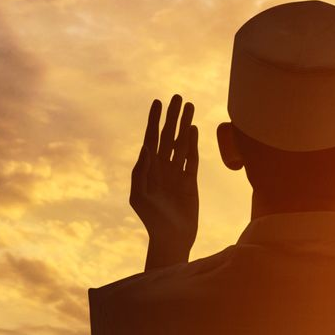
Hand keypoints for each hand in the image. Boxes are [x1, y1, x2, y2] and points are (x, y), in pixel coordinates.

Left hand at [131, 94, 198, 266]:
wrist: (171, 238)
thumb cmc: (151, 219)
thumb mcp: (140, 196)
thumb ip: (141, 171)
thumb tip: (146, 145)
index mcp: (148, 168)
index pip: (151, 137)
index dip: (154, 119)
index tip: (157, 102)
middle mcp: (162, 167)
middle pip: (168, 135)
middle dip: (172, 116)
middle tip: (177, 97)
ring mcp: (177, 173)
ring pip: (181, 143)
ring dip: (185, 124)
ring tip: (190, 106)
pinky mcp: (190, 181)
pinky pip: (192, 158)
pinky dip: (193, 143)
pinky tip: (194, 129)